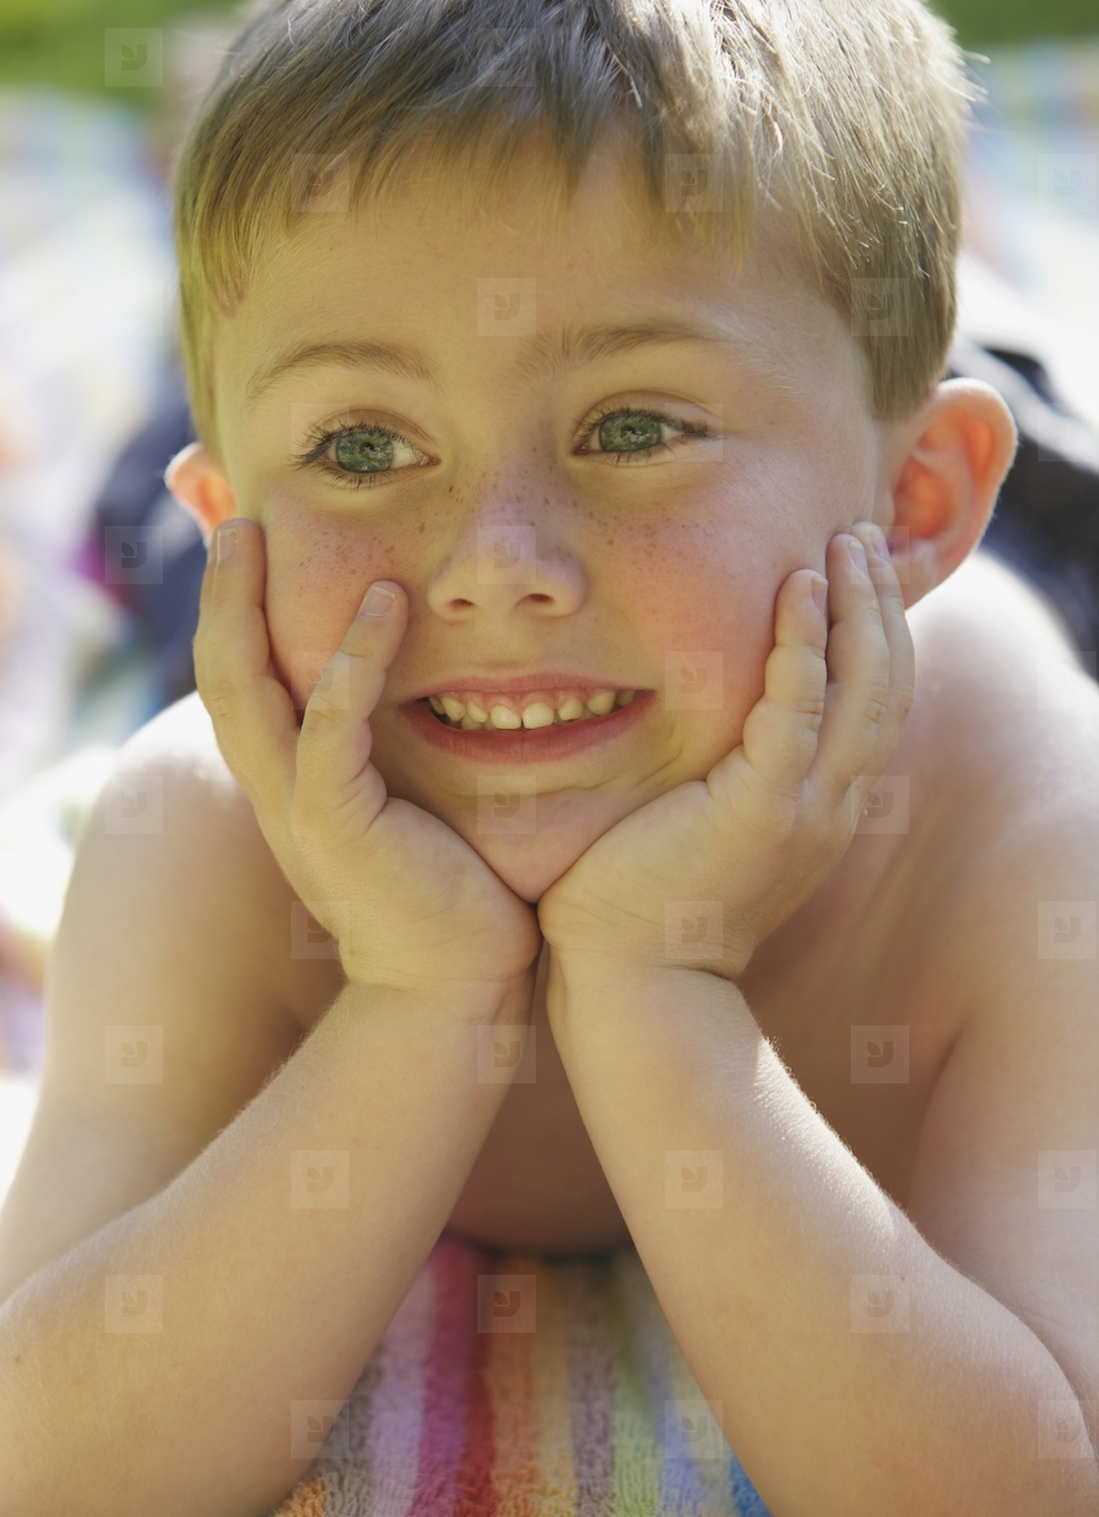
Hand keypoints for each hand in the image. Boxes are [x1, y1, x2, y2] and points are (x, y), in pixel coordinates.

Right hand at [193, 519, 540, 999]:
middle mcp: (273, 789)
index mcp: (286, 779)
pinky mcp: (334, 825)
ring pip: (242, 690)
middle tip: (227, 513)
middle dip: (217, 590)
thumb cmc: (450, 886)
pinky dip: (352, 663)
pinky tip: (385, 605)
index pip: (241, 678)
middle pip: (217, 671)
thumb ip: (395, 740)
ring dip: (244, 606)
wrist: (458, 983)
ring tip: (252, 531)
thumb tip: (423, 677)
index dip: (230, 608)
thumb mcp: (410, 797)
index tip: (240, 536)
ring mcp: (296, 808)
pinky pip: (328, 729)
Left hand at [537, 523, 914, 980]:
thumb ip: (721, 772)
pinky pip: (800, 709)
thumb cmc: (640, 904)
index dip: (874, 633)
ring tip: (841, 544)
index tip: (852, 571)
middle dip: (878, 605)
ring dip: (855, 608)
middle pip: (886, 686)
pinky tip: (795, 591)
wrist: (630, 982)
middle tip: (861, 535)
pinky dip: (803, 645)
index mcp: (820, 810)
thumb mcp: (701, 825)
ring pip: (861, 689)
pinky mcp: (764, 810)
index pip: (873, 705)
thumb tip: (696, 722)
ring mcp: (806, 810)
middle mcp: (831, 807)